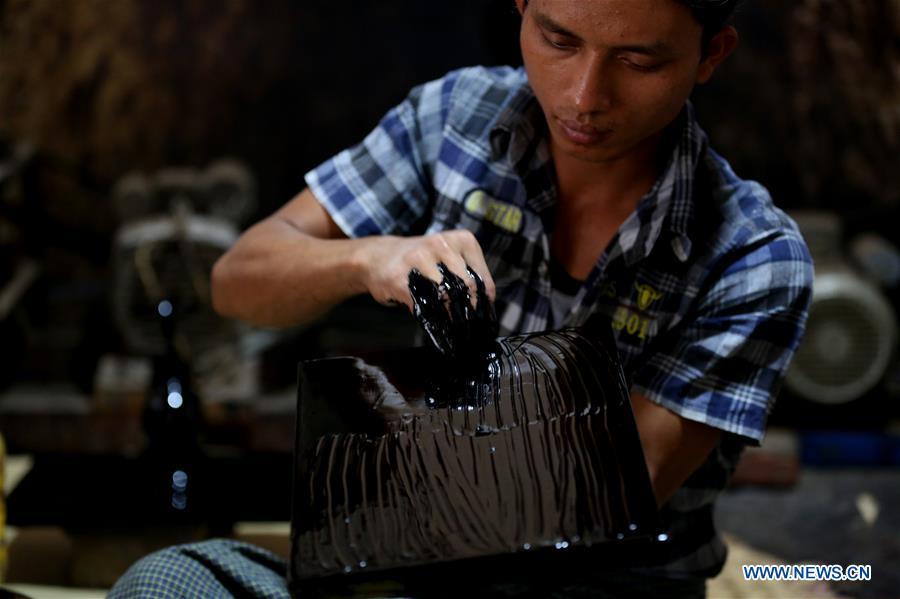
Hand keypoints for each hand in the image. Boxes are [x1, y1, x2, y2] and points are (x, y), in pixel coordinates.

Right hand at [359, 230, 495, 311]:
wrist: (378, 256)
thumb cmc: (421, 259)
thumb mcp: (450, 256)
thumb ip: (468, 274)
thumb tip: (486, 303)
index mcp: (460, 239)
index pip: (481, 278)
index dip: (484, 301)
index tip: (481, 314)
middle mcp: (441, 245)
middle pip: (466, 288)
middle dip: (468, 309)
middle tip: (467, 323)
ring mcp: (419, 260)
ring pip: (446, 297)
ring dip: (449, 314)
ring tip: (449, 320)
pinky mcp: (401, 279)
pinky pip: (424, 304)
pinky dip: (430, 315)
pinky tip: (429, 314)